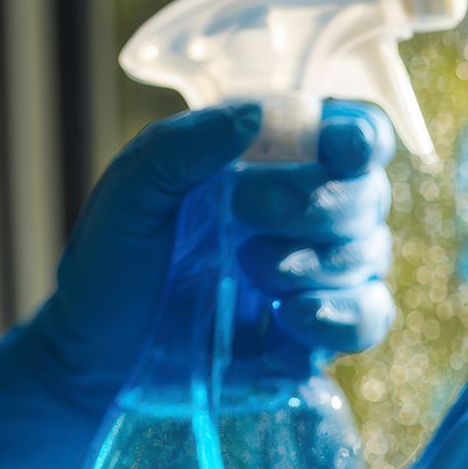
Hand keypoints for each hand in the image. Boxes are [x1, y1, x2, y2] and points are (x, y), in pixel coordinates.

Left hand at [18, 100, 396, 416]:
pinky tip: (289, 319)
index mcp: (276, 166)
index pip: (349, 135)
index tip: (338, 145)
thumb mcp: (132, 192)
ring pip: (369, 256)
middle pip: (367, 195)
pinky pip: (368, 319)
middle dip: (317, 201)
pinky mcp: (320, 335)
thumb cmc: (115, 262)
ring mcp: (322, 278)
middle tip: (245, 210)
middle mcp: (312, 217)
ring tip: (252, 270)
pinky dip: (339, 317)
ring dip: (317, 260)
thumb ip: (182, 146)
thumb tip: (253, 115)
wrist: (98, 353)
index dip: (359, 135)